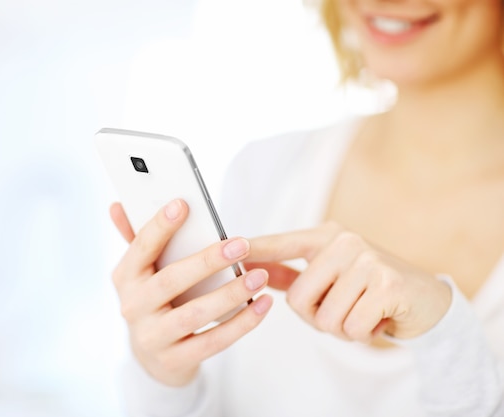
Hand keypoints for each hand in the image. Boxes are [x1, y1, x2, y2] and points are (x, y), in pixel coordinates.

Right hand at [109, 199, 272, 385]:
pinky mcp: (175, 360)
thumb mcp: (141, 272)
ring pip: (195, 314)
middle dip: (207, 261)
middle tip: (241, 244)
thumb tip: (118, 205)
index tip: (184, 204)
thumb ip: (137, 239)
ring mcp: (152, 337)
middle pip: (171, 281)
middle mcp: (133, 307)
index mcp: (125, 277)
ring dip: (231, 294)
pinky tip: (263, 305)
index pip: (141, 248)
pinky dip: (242, 324)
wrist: (153, 357)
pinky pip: (213, 341)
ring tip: (260, 276)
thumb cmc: (154, 300)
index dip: (160, 226)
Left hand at [244, 222, 450, 341]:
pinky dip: (363, 334)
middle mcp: (344, 241)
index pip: (281, 243)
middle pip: (299, 299)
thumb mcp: (332, 277)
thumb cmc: (371, 290)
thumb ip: (295, 275)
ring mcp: (367, 260)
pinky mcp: (387, 284)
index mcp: (326, 237)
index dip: (254, 248)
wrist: (428, 301)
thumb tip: (257, 273)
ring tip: (364, 312)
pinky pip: (351, 328)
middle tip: (345, 310)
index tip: (225, 246)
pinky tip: (381, 318)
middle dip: (318, 318)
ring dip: (342, 328)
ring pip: (325, 317)